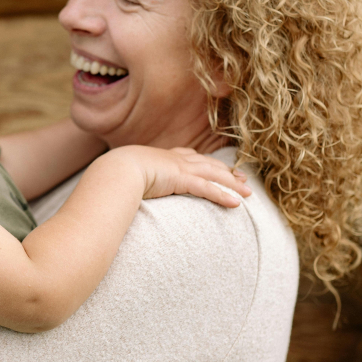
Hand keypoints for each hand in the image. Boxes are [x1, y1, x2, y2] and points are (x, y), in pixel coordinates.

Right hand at [110, 146, 251, 207]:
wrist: (113, 170)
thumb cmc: (114, 175)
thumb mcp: (125, 176)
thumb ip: (131, 182)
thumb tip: (124, 191)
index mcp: (162, 158)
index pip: (191, 158)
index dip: (207, 163)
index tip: (219, 167)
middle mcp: (174, 159)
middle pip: (208, 164)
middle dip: (226, 171)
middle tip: (242, 179)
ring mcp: (179, 168)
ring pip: (213, 175)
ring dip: (232, 184)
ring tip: (248, 194)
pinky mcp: (180, 179)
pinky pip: (207, 188)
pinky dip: (222, 195)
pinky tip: (236, 204)